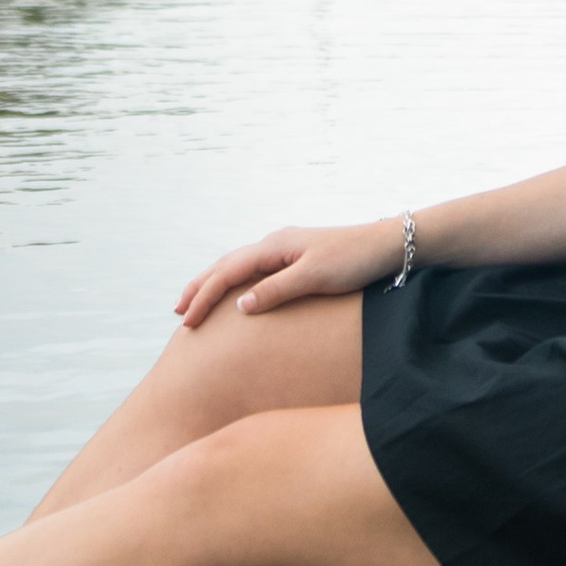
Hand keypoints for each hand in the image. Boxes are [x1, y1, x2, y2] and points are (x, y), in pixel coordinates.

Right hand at [174, 220, 400, 329]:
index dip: (205, 296)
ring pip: (238, 266)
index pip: (228, 272)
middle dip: (200, 288)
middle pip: (226, 265)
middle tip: (179, 312)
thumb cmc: (353, 261)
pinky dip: (235, 282)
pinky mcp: (295, 258)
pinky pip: (254, 270)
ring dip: (214, 283)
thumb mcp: (314, 278)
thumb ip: (277, 291)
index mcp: (274, 246)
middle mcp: (274, 244)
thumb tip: (240, 305)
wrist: (386, 246)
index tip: (187, 321)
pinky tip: (235, 294)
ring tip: (196, 302)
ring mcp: (284, 250)